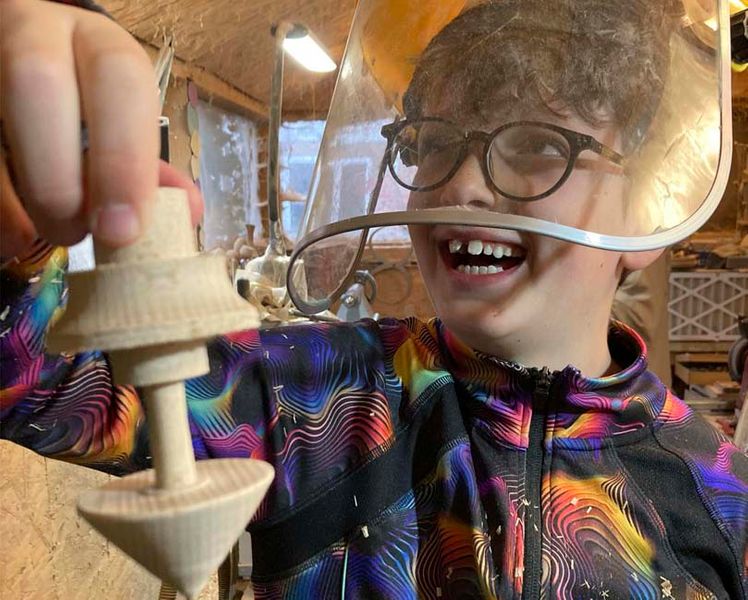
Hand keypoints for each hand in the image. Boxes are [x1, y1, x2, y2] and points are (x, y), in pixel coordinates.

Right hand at [0, 0, 201, 259]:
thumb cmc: (84, 106)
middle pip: (36, 82)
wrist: (19, 65)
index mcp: (96, 44)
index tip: (124, 230)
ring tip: (44, 234)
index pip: (118, 77)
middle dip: (57, 177)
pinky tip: (11, 232)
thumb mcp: (121, 121)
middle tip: (76, 234)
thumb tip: (190, 210)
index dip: (124, 158)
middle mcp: (34, 34)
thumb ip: (148, 165)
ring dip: (17, 197)